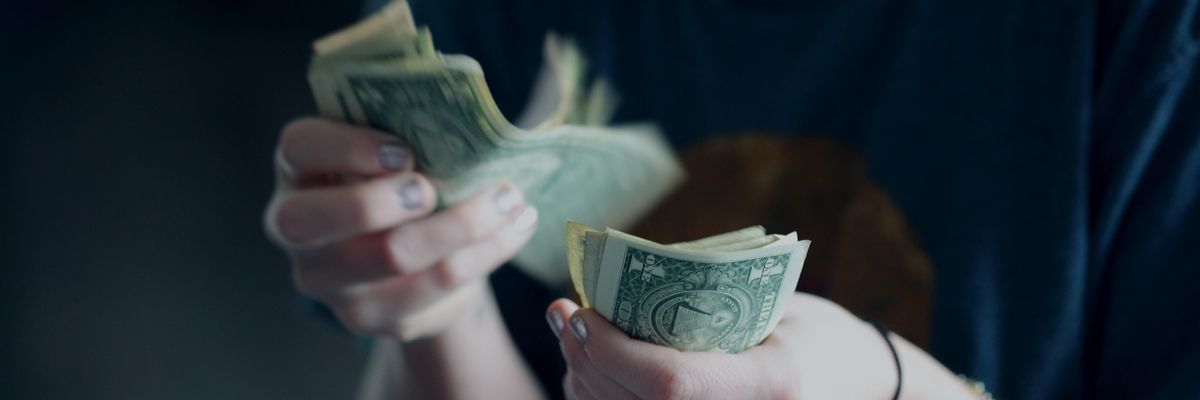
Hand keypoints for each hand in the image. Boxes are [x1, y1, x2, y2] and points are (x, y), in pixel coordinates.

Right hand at [264, 118, 537, 340]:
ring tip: (510, 199)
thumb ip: (406, 131)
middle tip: (432, 189)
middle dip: (379, 201)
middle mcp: (297, 229)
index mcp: (298, 170)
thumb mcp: (391, 151)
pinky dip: (486, 252)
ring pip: (390, 256)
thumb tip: (467, 117)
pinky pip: (434, 286)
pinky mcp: (371, 316)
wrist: (412, 260)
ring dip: (462, 224)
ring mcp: (328, 280)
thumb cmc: (400, 183)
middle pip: (315, 220)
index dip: (345, 146)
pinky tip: (516, 227)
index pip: (298, 147)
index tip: (403, 150)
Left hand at [545, 293, 907, 399]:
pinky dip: (603, 399)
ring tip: (575, 335)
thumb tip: (614, 288)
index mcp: (772, 386)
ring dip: (583, 381)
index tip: (582, 309)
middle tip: (563, 314)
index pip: (672, 384)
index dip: (612, 349)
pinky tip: (593, 369)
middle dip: (584, 359)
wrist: (858, 390)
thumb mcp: (776, 305)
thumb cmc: (818, 336)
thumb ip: (704, 300)